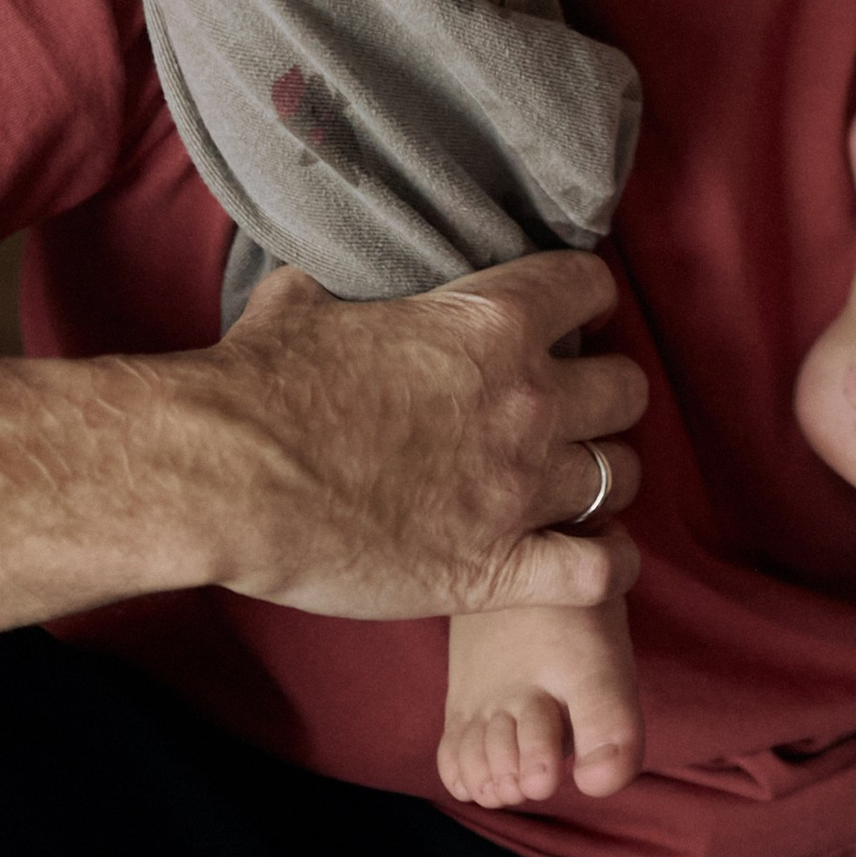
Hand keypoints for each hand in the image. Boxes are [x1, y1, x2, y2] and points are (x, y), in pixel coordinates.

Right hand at [197, 252, 644, 620]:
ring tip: (577, 485)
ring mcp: (517, 489)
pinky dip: (608, 563)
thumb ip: (333, 291)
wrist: (230, 474)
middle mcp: (525, 401)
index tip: (572, 319)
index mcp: (492, 322)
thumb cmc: (259, 383)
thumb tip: (306, 289)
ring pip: (622, 474)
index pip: (590, 286)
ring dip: (604, 475)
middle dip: (605, 396)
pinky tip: (593, 556)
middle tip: (573, 412)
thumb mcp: (304, 304)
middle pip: (625, 388)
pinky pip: (600, 570)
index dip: (586, 299)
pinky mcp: (495, 568)